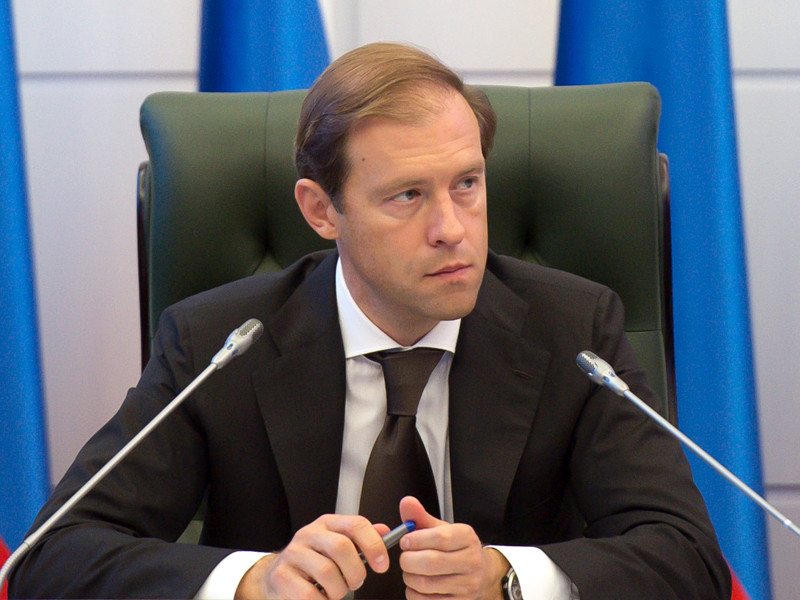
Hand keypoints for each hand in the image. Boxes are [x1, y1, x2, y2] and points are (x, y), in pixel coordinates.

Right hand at [235, 514, 390, 599]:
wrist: (278, 577)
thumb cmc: (313, 562)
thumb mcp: (335, 545)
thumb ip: (360, 539)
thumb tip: (384, 531)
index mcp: (327, 524)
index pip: (356, 524)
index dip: (374, 544)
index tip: (382, 565)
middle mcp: (309, 534)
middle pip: (342, 547)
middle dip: (356, 572)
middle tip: (356, 583)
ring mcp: (293, 554)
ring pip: (327, 572)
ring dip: (338, 590)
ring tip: (335, 592)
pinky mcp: (282, 576)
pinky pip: (310, 594)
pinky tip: (321, 598)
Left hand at [398, 496, 509, 599]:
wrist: (479, 574)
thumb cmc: (455, 549)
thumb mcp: (441, 529)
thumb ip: (421, 517)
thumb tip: (406, 502)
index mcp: (467, 537)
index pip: (439, 538)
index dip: (416, 540)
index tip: (405, 541)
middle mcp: (471, 561)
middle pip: (431, 562)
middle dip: (408, 560)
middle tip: (405, 557)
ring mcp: (468, 585)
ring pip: (426, 584)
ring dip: (409, 577)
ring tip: (410, 571)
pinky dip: (413, 593)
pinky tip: (416, 585)